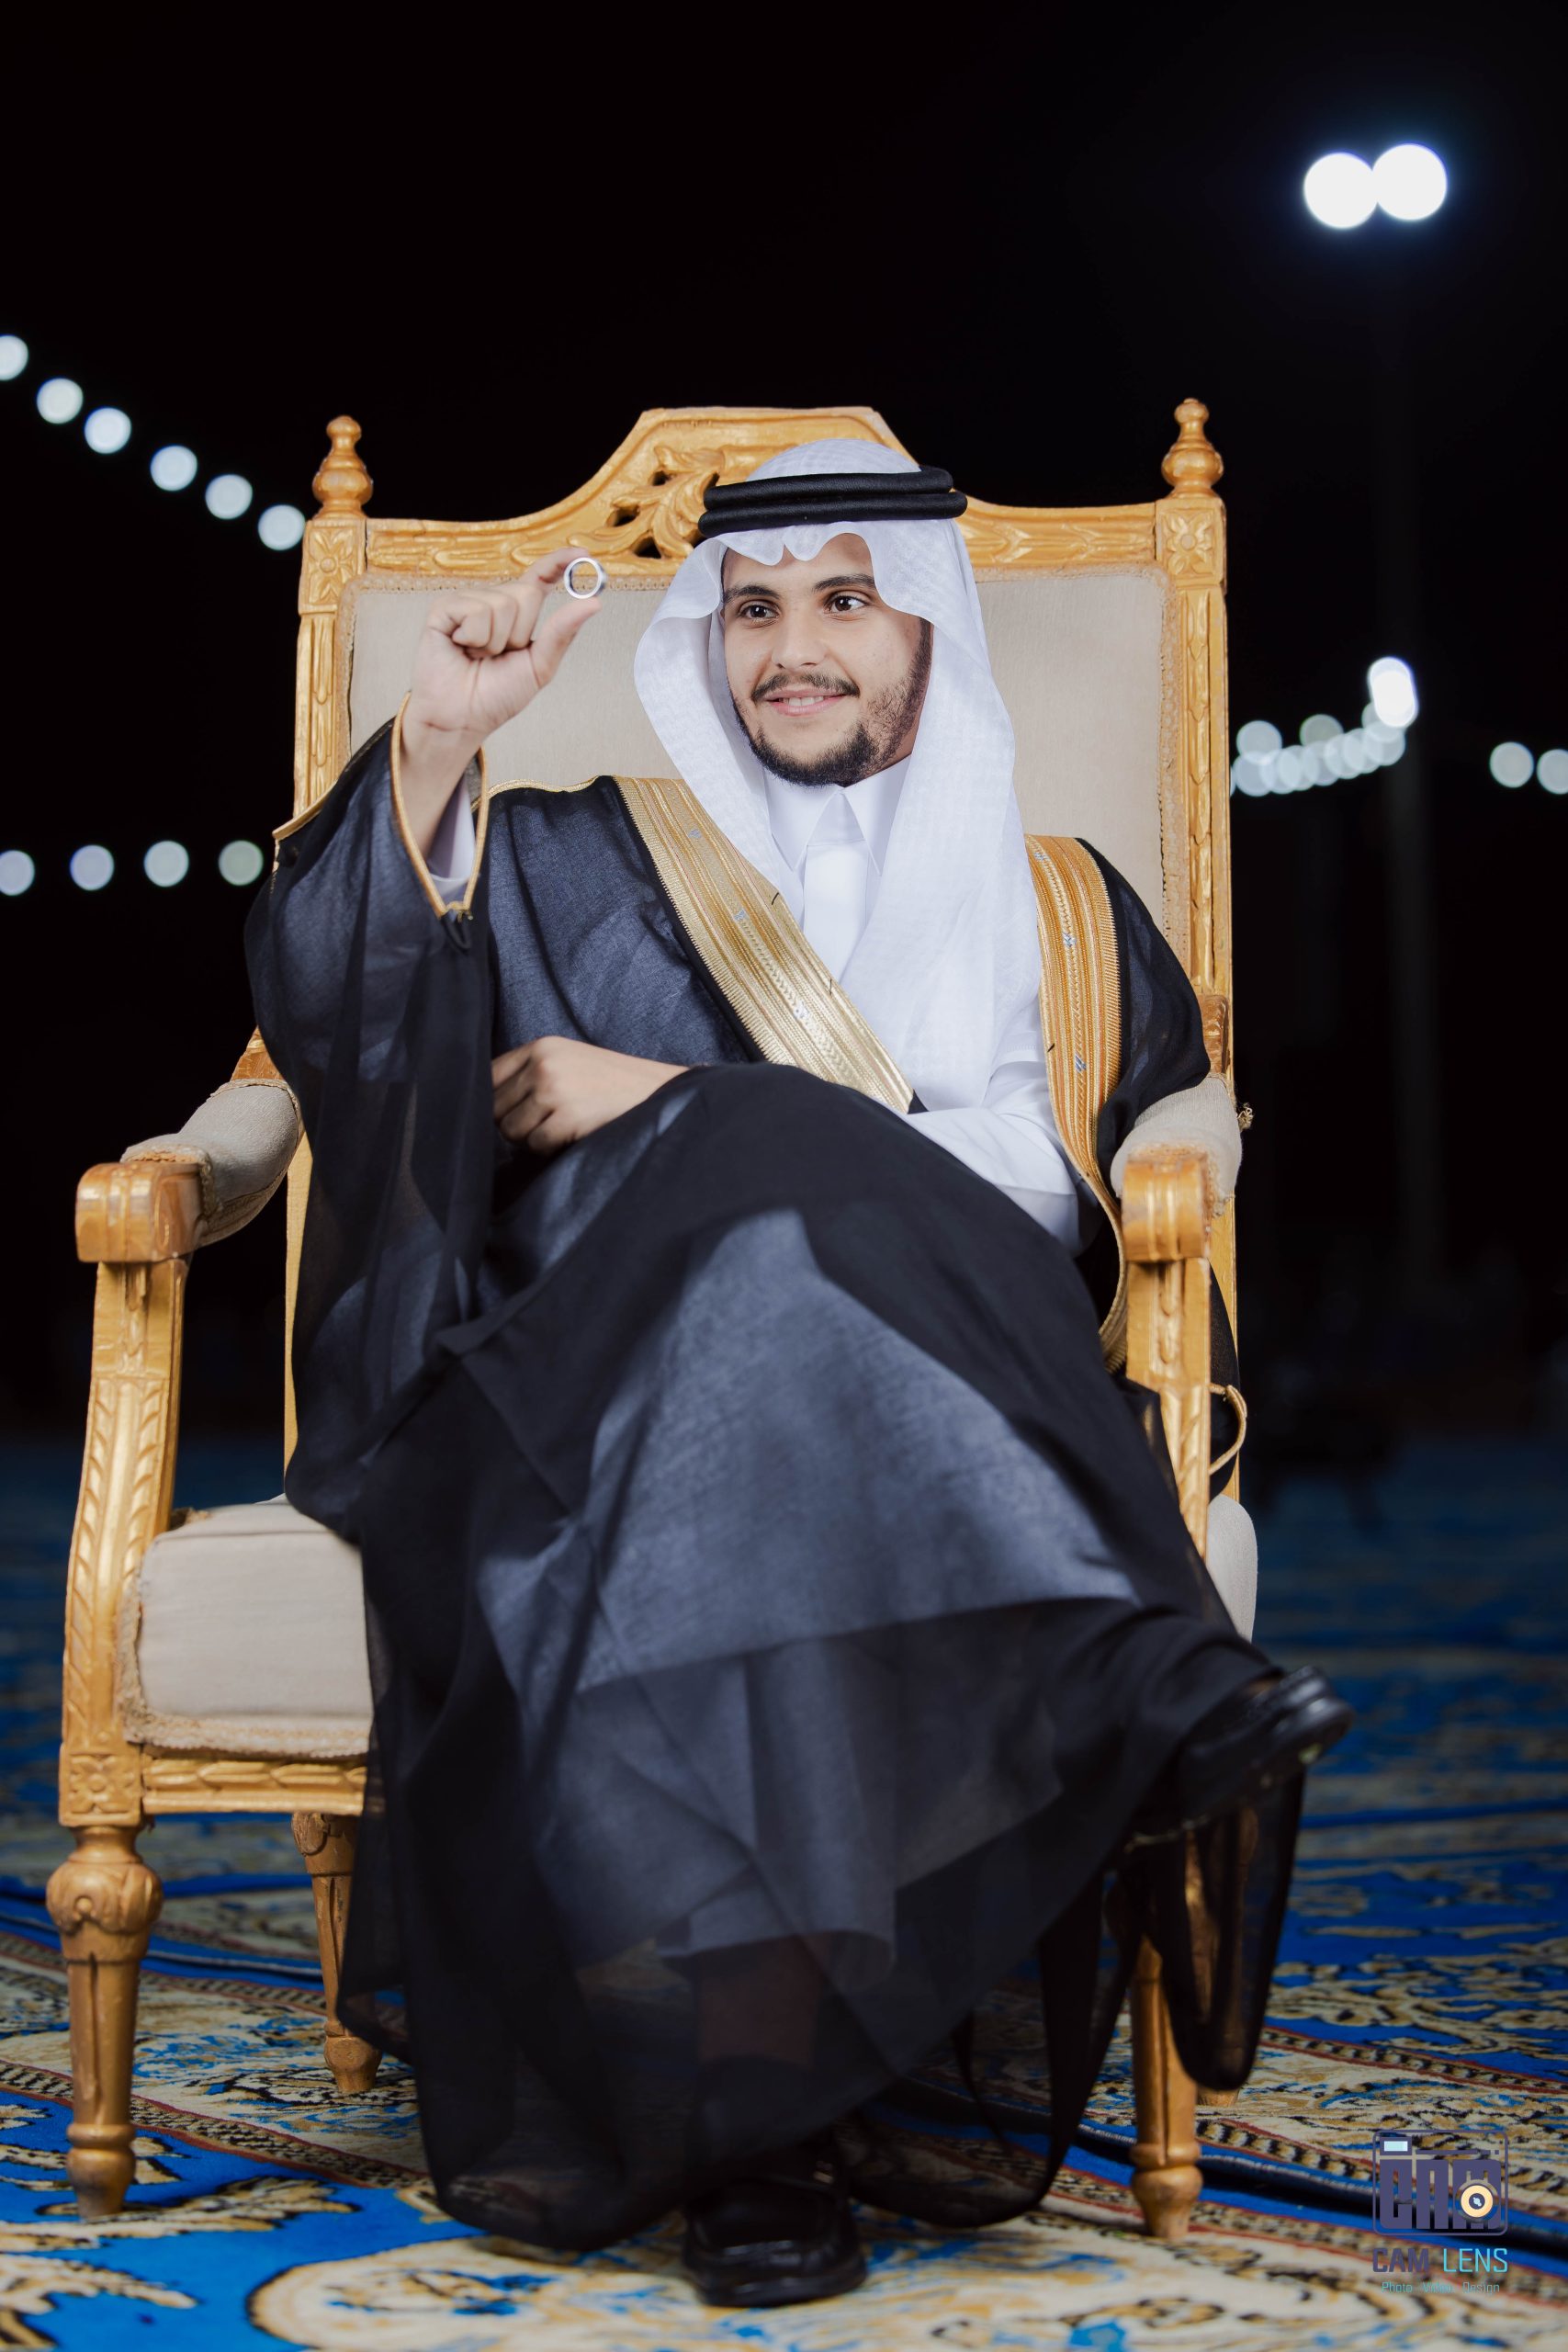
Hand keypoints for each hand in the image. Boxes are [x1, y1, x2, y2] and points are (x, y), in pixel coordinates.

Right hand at [398, 550, 602, 852]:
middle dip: (520, 633)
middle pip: (525, 594)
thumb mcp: (539, 666)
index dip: (559, 563)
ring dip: (495, 641)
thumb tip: (594, 603)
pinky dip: (474, 638)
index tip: (583, 555)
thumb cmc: (495, 696)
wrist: (461, 718)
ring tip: (477, 656)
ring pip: (501, 604)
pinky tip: (461, 648)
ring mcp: (466, 602)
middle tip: (499, 656)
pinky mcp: (443, 609)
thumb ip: (562, 633)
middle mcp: (492, 602)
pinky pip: (474, 611)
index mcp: (517, 614)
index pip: (539, 578)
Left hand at [492, 1037, 688, 1156]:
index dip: (491, 1100)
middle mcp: (543, 1065)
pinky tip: (571, 1136)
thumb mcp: (569, 1061)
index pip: (488, 1075)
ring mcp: (555, 1091)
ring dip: (531, 1139)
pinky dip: (550, 1149)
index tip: (506, 1112)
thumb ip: (530, 1072)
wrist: (657, 1092)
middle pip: (495, 1108)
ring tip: (559, 1129)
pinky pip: (536, 1145)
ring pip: (511, 1131)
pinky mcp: (568, 1118)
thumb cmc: (610, 1082)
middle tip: (542, 1125)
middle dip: (512, 1123)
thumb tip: (487, 1106)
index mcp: (541, 1047)